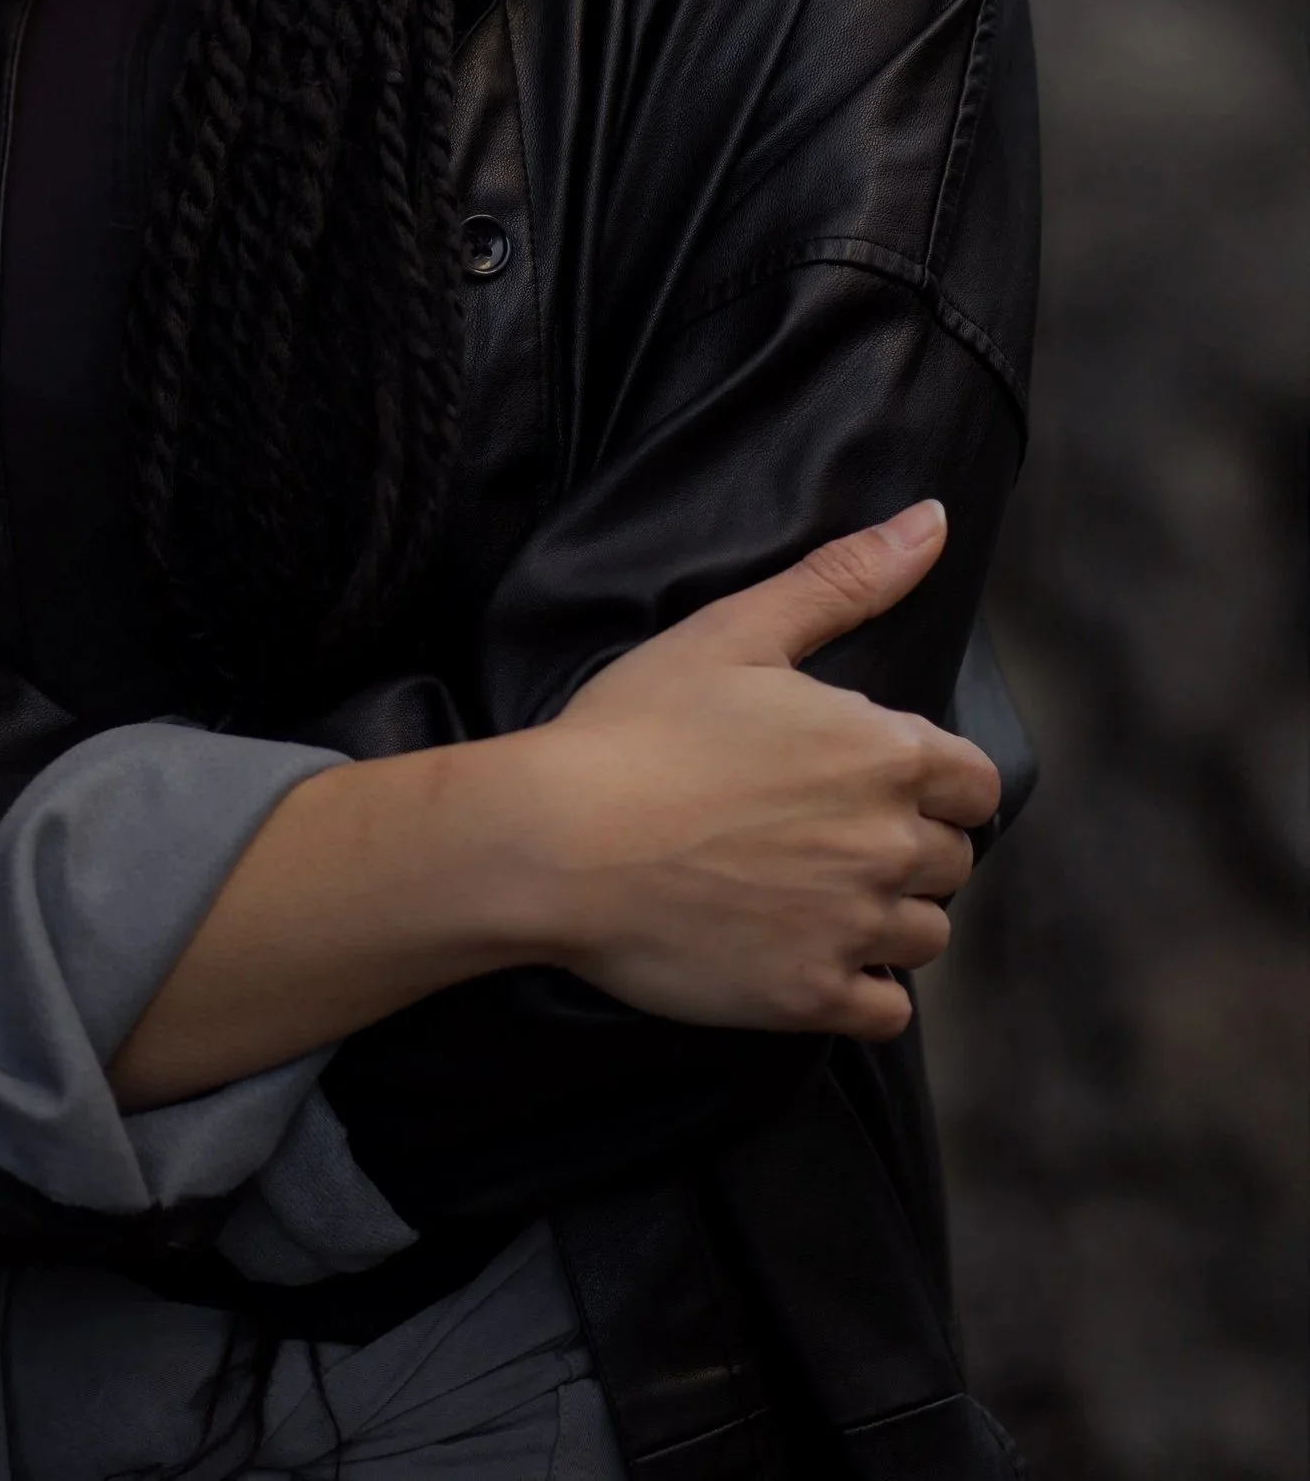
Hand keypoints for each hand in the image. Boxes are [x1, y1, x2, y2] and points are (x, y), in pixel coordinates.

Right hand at [505, 501, 1001, 1040]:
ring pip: (924, 936)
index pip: (974, 785)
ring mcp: (854, 927)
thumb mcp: (735, 632)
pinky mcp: (814, 997)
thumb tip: (933, 519)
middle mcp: (889, 843)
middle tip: (817, 834)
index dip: (930, 782)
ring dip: (883, 918)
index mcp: (884, 751)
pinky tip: (799, 952)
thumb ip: (844, 578)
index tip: (866, 782)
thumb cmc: (636, 727)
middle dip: (902, 847)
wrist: (555, 840)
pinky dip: (857, 988)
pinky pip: (887, 1010)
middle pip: (951, 862)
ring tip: (805, 894)